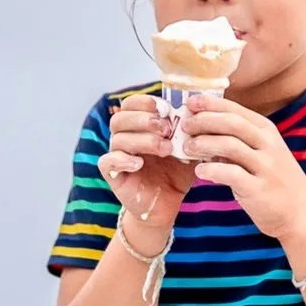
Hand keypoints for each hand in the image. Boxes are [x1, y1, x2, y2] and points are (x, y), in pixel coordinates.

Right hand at [98, 95, 194, 240]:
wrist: (168, 203)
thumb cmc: (177, 171)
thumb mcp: (187, 148)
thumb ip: (189, 130)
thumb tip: (198, 111)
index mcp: (138, 126)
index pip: (130, 104)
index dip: (145, 102)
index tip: (166, 109)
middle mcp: (124, 138)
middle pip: (120, 118)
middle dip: (144, 120)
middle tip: (167, 129)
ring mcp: (116, 156)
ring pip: (117, 139)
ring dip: (143, 140)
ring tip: (166, 149)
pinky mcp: (113, 175)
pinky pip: (107, 162)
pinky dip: (122, 159)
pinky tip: (139, 163)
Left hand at [180, 95, 305, 242]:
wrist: (301, 212)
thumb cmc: (276, 180)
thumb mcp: (264, 152)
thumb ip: (239, 140)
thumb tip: (203, 130)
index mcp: (267, 131)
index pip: (235, 110)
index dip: (211, 104)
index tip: (190, 102)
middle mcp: (268, 144)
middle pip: (231, 123)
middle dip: (204, 121)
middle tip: (184, 125)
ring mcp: (265, 166)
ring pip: (230, 146)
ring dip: (204, 144)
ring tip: (187, 148)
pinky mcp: (259, 189)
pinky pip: (231, 174)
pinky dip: (212, 170)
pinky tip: (199, 172)